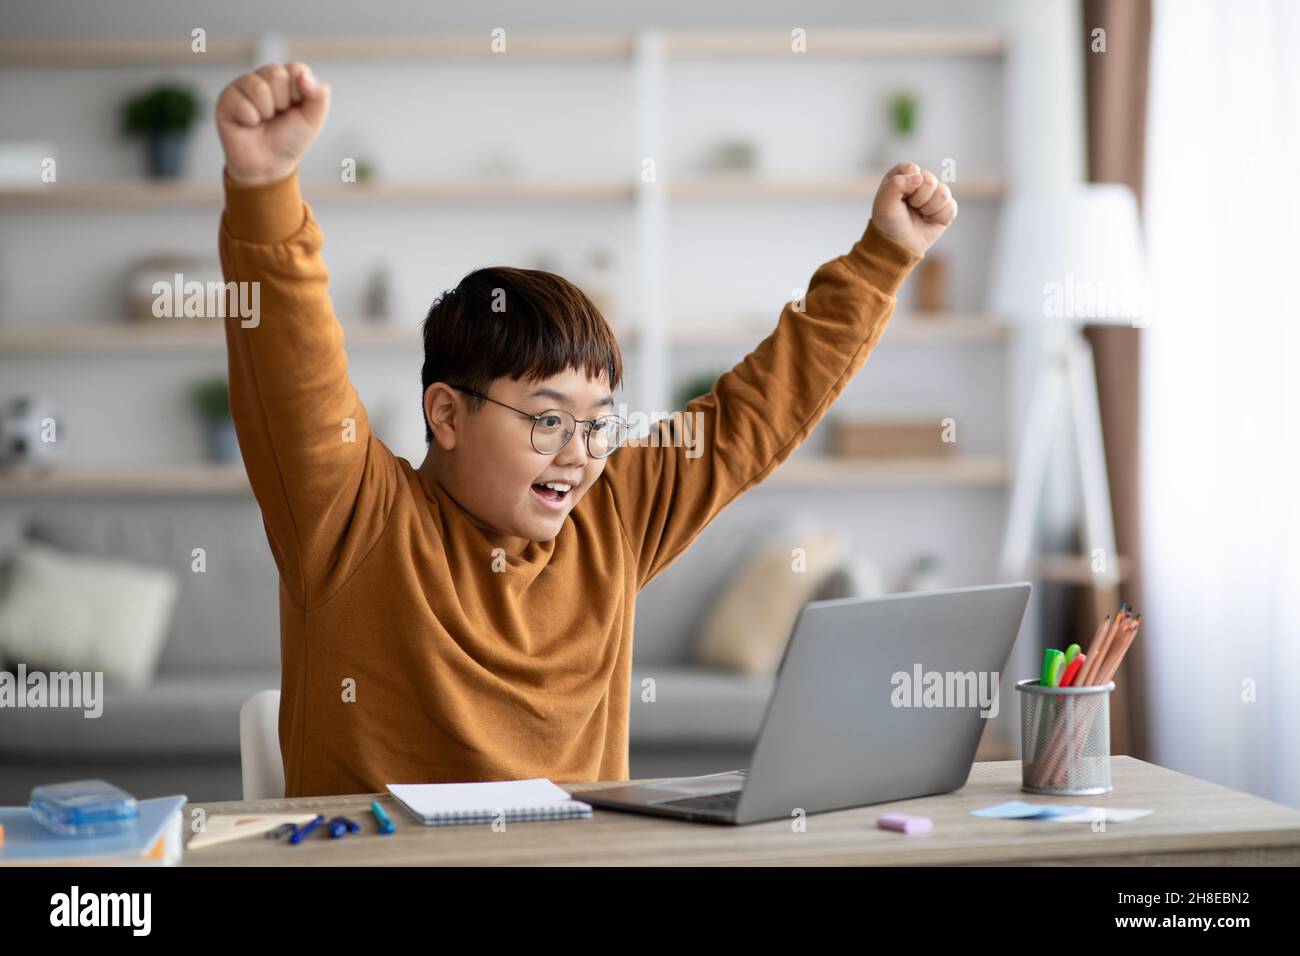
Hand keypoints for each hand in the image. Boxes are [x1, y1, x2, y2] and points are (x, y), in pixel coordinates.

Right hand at [216, 62, 330, 185]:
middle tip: (277, 116)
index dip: (300, 94)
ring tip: (263, 120)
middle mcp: (265, 77)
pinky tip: (249, 124)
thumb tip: (305, 76)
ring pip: (258, 87)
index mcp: (287, 78)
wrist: (267, 164)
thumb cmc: (289, 139)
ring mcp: (244, 85)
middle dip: (282, 102)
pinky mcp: (227, 96)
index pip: (297, 69)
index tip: (295, 109)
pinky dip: (250, 120)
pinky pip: (242, 102)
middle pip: (277, 74)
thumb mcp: (313, 120)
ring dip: (266, 112)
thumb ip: (319, 96)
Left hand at [870, 162, 957, 255]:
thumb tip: (919, 177)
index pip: (913, 169)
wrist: (899, 245)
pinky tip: (928, 221)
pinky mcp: (945, 207)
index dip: (908, 186)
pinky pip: (951, 207)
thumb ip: (896, 184)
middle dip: (919, 199)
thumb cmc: (888, 223)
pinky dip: (939, 218)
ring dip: (929, 209)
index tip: (900, 199)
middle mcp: (919, 181)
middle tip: (910, 208)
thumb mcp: (883, 203)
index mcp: (903, 175)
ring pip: (943, 194)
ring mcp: (934, 193)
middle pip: (930, 181)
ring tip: (919, 214)